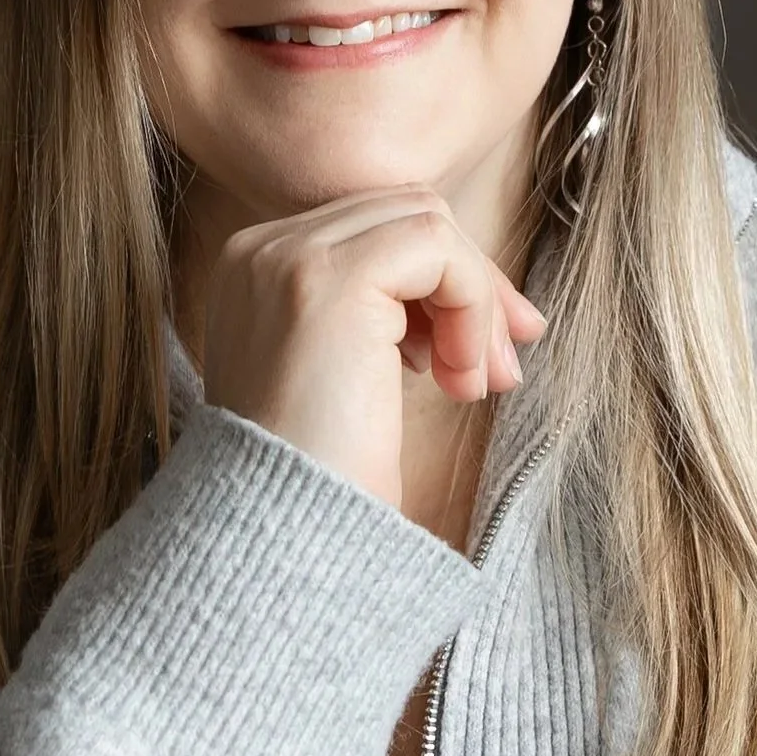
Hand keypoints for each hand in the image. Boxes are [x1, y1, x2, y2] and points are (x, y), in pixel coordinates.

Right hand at [199, 186, 545, 510]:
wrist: (282, 540)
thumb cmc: (319, 482)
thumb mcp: (347, 379)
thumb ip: (384, 319)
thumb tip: (478, 288)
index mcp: (255, 272)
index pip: (374, 232)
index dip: (442, 284)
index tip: (482, 354)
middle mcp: (259, 251)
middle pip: (403, 215)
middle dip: (469, 285)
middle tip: (502, 368)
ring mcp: (288, 257)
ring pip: (428, 224)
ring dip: (473, 302)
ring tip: (473, 384)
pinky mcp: (330, 279)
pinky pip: (440, 251)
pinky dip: (471, 307)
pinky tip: (458, 380)